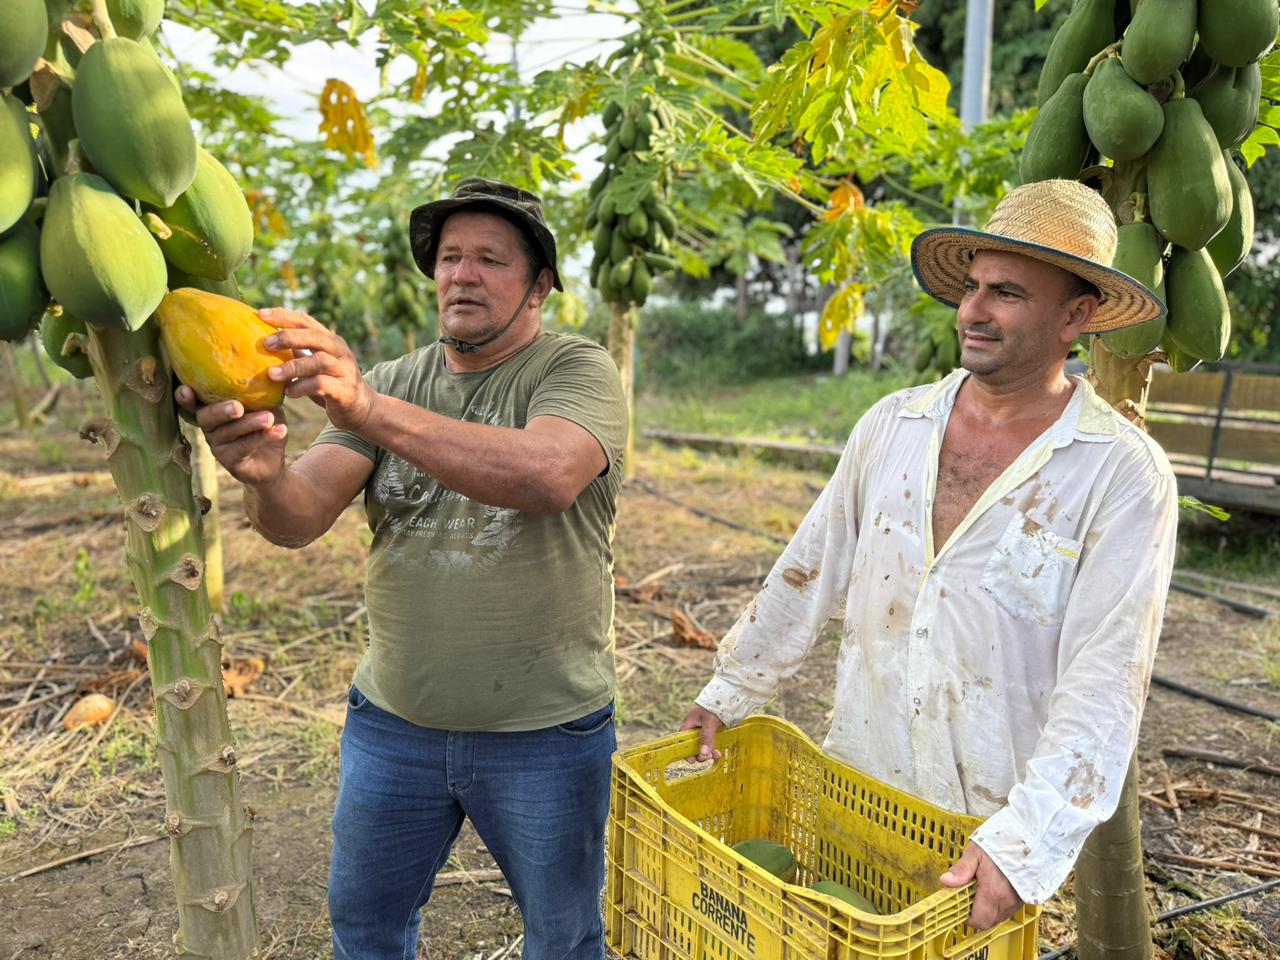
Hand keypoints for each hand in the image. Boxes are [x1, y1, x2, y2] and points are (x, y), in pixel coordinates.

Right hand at [175, 385, 287, 486]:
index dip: (185, 397)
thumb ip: (262, 390)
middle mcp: (210, 427)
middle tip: (238, 407)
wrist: (273, 461)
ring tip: (269, 418)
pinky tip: (280, 430)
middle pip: (206, 417)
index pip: (193, 402)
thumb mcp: (265, 405)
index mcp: (213, 409)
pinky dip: (263, 437)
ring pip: (228, 432)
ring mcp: (218, 445)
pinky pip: (244, 447)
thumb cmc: (265, 425)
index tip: (185, 389)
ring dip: (250, 423)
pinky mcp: (230, 461)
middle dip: (221, 410)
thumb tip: (272, 370)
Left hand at [258, 308, 375, 431]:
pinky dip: (302, 387)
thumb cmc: (330, 384)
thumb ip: (298, 352)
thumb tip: (264, 342)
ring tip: (271, 374)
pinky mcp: (345, 390)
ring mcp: (345, 370)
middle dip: (288, 337)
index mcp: (330, 340)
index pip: (306, 321)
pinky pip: (322, 385)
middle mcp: (340, 351)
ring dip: (292, 367)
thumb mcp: (314, 364)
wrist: (360, 408)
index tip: (260, 314)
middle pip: (314, 336)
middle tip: (266, 343)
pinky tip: (288, 392)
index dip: (283, 315)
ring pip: (319, 361)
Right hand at [678, 704, 724, 762]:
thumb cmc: (713, 707)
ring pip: (701, 747)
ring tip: (716, 755)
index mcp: (688, 725)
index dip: (686, 752)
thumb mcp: (709, 721)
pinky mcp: (710, 733)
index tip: (694, 759)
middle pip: (691, 747)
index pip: (682, 742)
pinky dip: (713, 750)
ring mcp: (701, 732)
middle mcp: (693, 730)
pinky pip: (709, 745)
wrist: (725, 698)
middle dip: (699, 754)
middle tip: (709, 757)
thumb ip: (706, 736)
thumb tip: (703, 753)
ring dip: (707, 753)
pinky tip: (718, 753)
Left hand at [939, 842, 1022, 930]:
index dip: (968, 918)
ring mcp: (1017, 901)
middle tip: (971, 898)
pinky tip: (996, 890)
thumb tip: (945, 881)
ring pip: (999, 917)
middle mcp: (1006, 901)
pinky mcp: (1024, 898)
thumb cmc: (999, 844)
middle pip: (989, 922)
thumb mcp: (975, 854)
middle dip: (977, 915)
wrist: (1026, 839)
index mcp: (992, 892)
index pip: (979, 921)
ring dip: (989, 911)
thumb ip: (961, 870)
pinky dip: (1000, 906)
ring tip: (984, 891)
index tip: (962, 906)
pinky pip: (1009, 910)